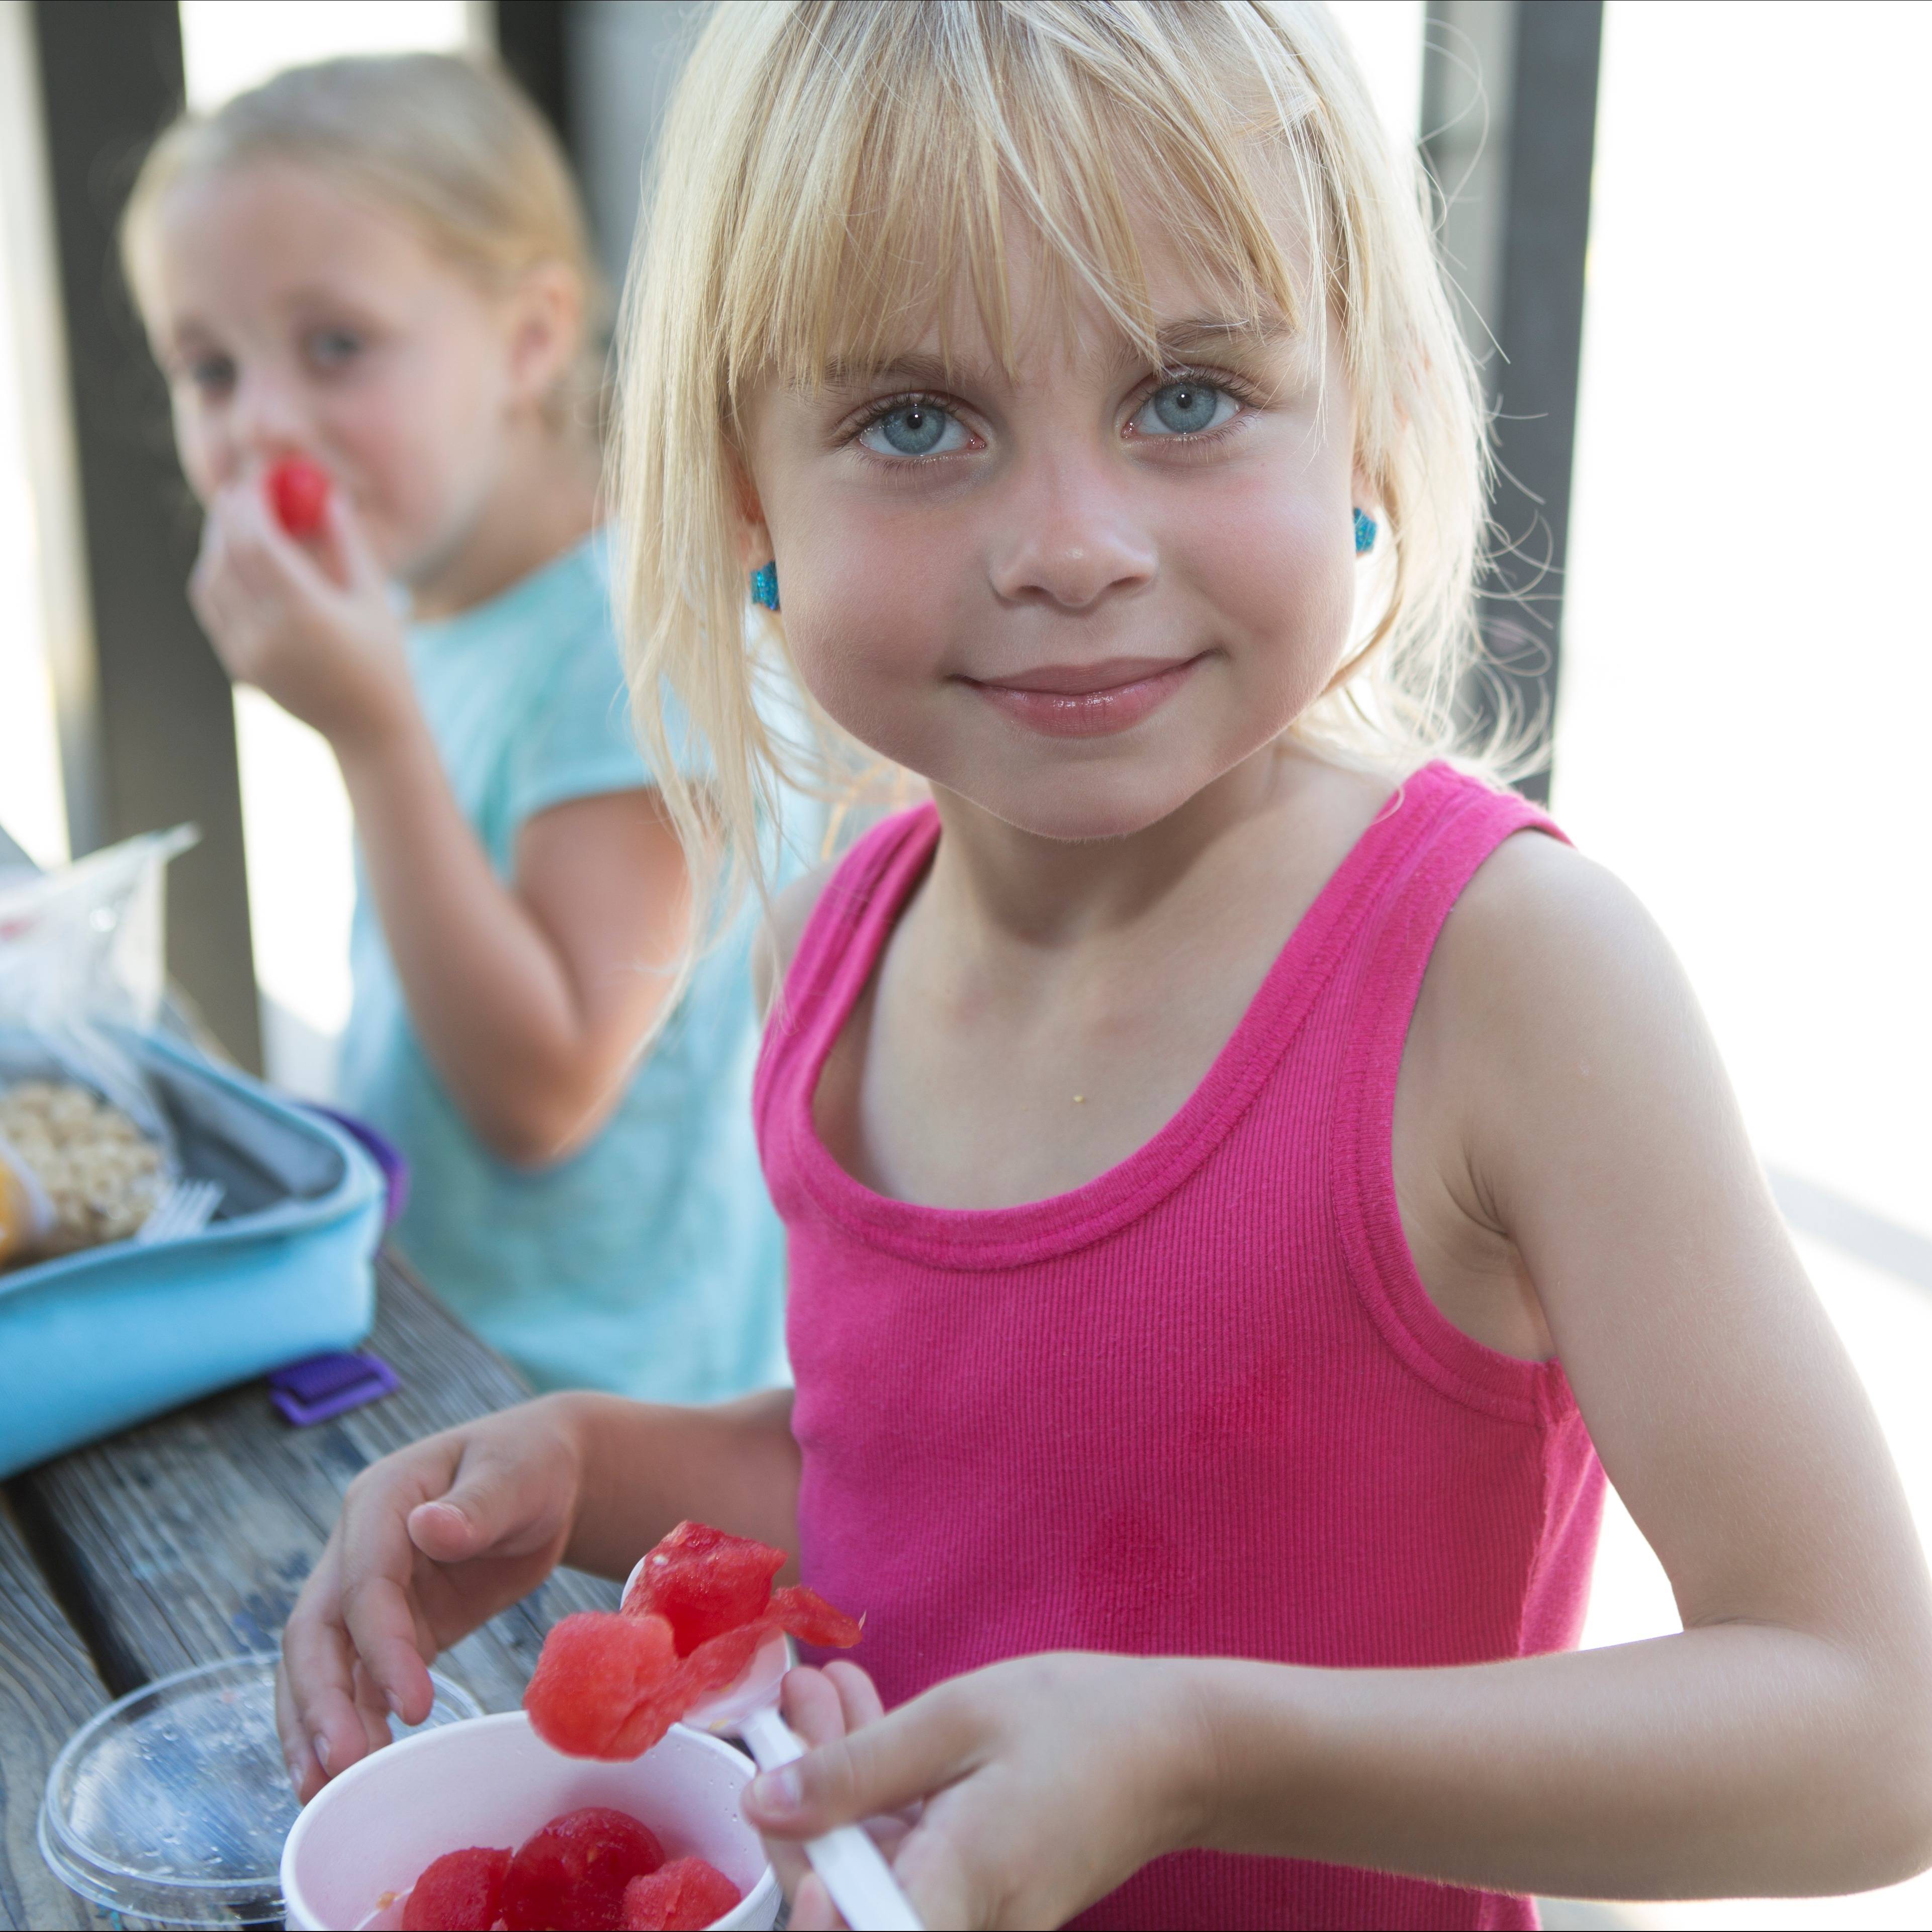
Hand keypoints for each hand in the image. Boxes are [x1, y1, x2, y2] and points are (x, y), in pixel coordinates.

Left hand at [189, 466, 413, 753]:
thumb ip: (347, 543)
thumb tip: (328, 494)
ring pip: (210, 582)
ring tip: (237, 525)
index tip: (257, 480)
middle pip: (226, 556)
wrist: (370, 731)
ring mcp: (248, 653)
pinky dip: (216, 577)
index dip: (251, 503)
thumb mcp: (373, 597)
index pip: (257, 541)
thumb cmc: (383, 660)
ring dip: (217, 546)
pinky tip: (234, 563)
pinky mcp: (239, 666)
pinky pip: (213, 610)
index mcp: (306, 613)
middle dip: (229, 517)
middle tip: (240, 493)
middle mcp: (268, 634)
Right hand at [274, 1395, 585, 1800]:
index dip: (381, 1645)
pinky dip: (349, 1723)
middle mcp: (357, 1547)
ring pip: (320, 1665)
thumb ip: (477, 1504)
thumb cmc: (531, 1464)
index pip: (364, 1583)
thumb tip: (429, 1528)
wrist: (545, 1477)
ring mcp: (366, 1591)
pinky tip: (349, 1776)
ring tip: (323, 1793)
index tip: (413, 1704)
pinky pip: (354, 1679)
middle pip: (317, 1631)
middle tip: (342, 1767)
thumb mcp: (518, 1474)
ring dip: (316, 1727)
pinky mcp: (390, 1626)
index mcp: (381, 1500)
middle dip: (321, 1701)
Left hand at [742, 1652, 1206, 1930]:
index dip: (799, 1892)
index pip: (851, 1931)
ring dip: (837, 1785)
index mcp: (960, 1886)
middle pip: (843, 1896)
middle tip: (795, 1701)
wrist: (1177, 1751)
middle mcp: (967, 1924)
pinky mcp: (980, 1901)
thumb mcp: (958, 1719)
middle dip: (802, 1802)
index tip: (768, 1804)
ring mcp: (975, 1919)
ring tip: (823, 1689)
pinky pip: (907, 1863)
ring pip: (871, 1871)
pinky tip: (864, 1719)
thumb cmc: (1079, 1722)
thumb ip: (857, 1768)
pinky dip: (878, 1796)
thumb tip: (764, 1804)